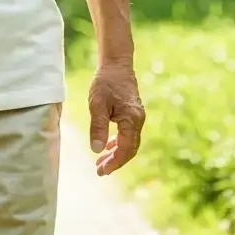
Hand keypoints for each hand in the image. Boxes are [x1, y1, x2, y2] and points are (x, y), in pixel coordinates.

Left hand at [88, 59, 144, 175]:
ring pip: (129, 142)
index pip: (125, 149)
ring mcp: (137, 117)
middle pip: (129, 149)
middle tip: (100, 170)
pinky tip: (108, 146)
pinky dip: (118, 143)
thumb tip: (97, 150)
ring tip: (101, 162)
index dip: (114, 162)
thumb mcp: (97, 104)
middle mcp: (138, 120)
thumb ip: (98, 128)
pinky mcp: (133, 113)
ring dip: (116, 153)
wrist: (116, 64)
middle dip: (115, 161)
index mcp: (132, 120)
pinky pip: (128, 134)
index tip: (101, 171)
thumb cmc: (106, 82)